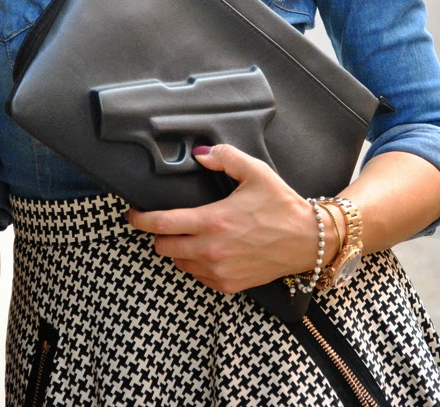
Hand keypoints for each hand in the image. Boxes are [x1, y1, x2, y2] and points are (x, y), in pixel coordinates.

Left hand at [127, 144, 337, 292]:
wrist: (307, 241)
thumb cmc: (281, 205)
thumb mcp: (255, 171)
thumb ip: (224, 158)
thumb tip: (199, 154)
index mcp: (213, 220)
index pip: (162, 223)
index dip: (140, 219)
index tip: (132, 215)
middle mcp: (211, 250)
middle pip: (163, 246)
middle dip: (160, 233)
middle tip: (168, 222)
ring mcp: (219, 270)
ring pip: (178, 262)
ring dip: (178, 249)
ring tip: (192, 234)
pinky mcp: (228, 284)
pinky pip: (197, 276)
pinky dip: (196, 264)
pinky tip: (209, 250)